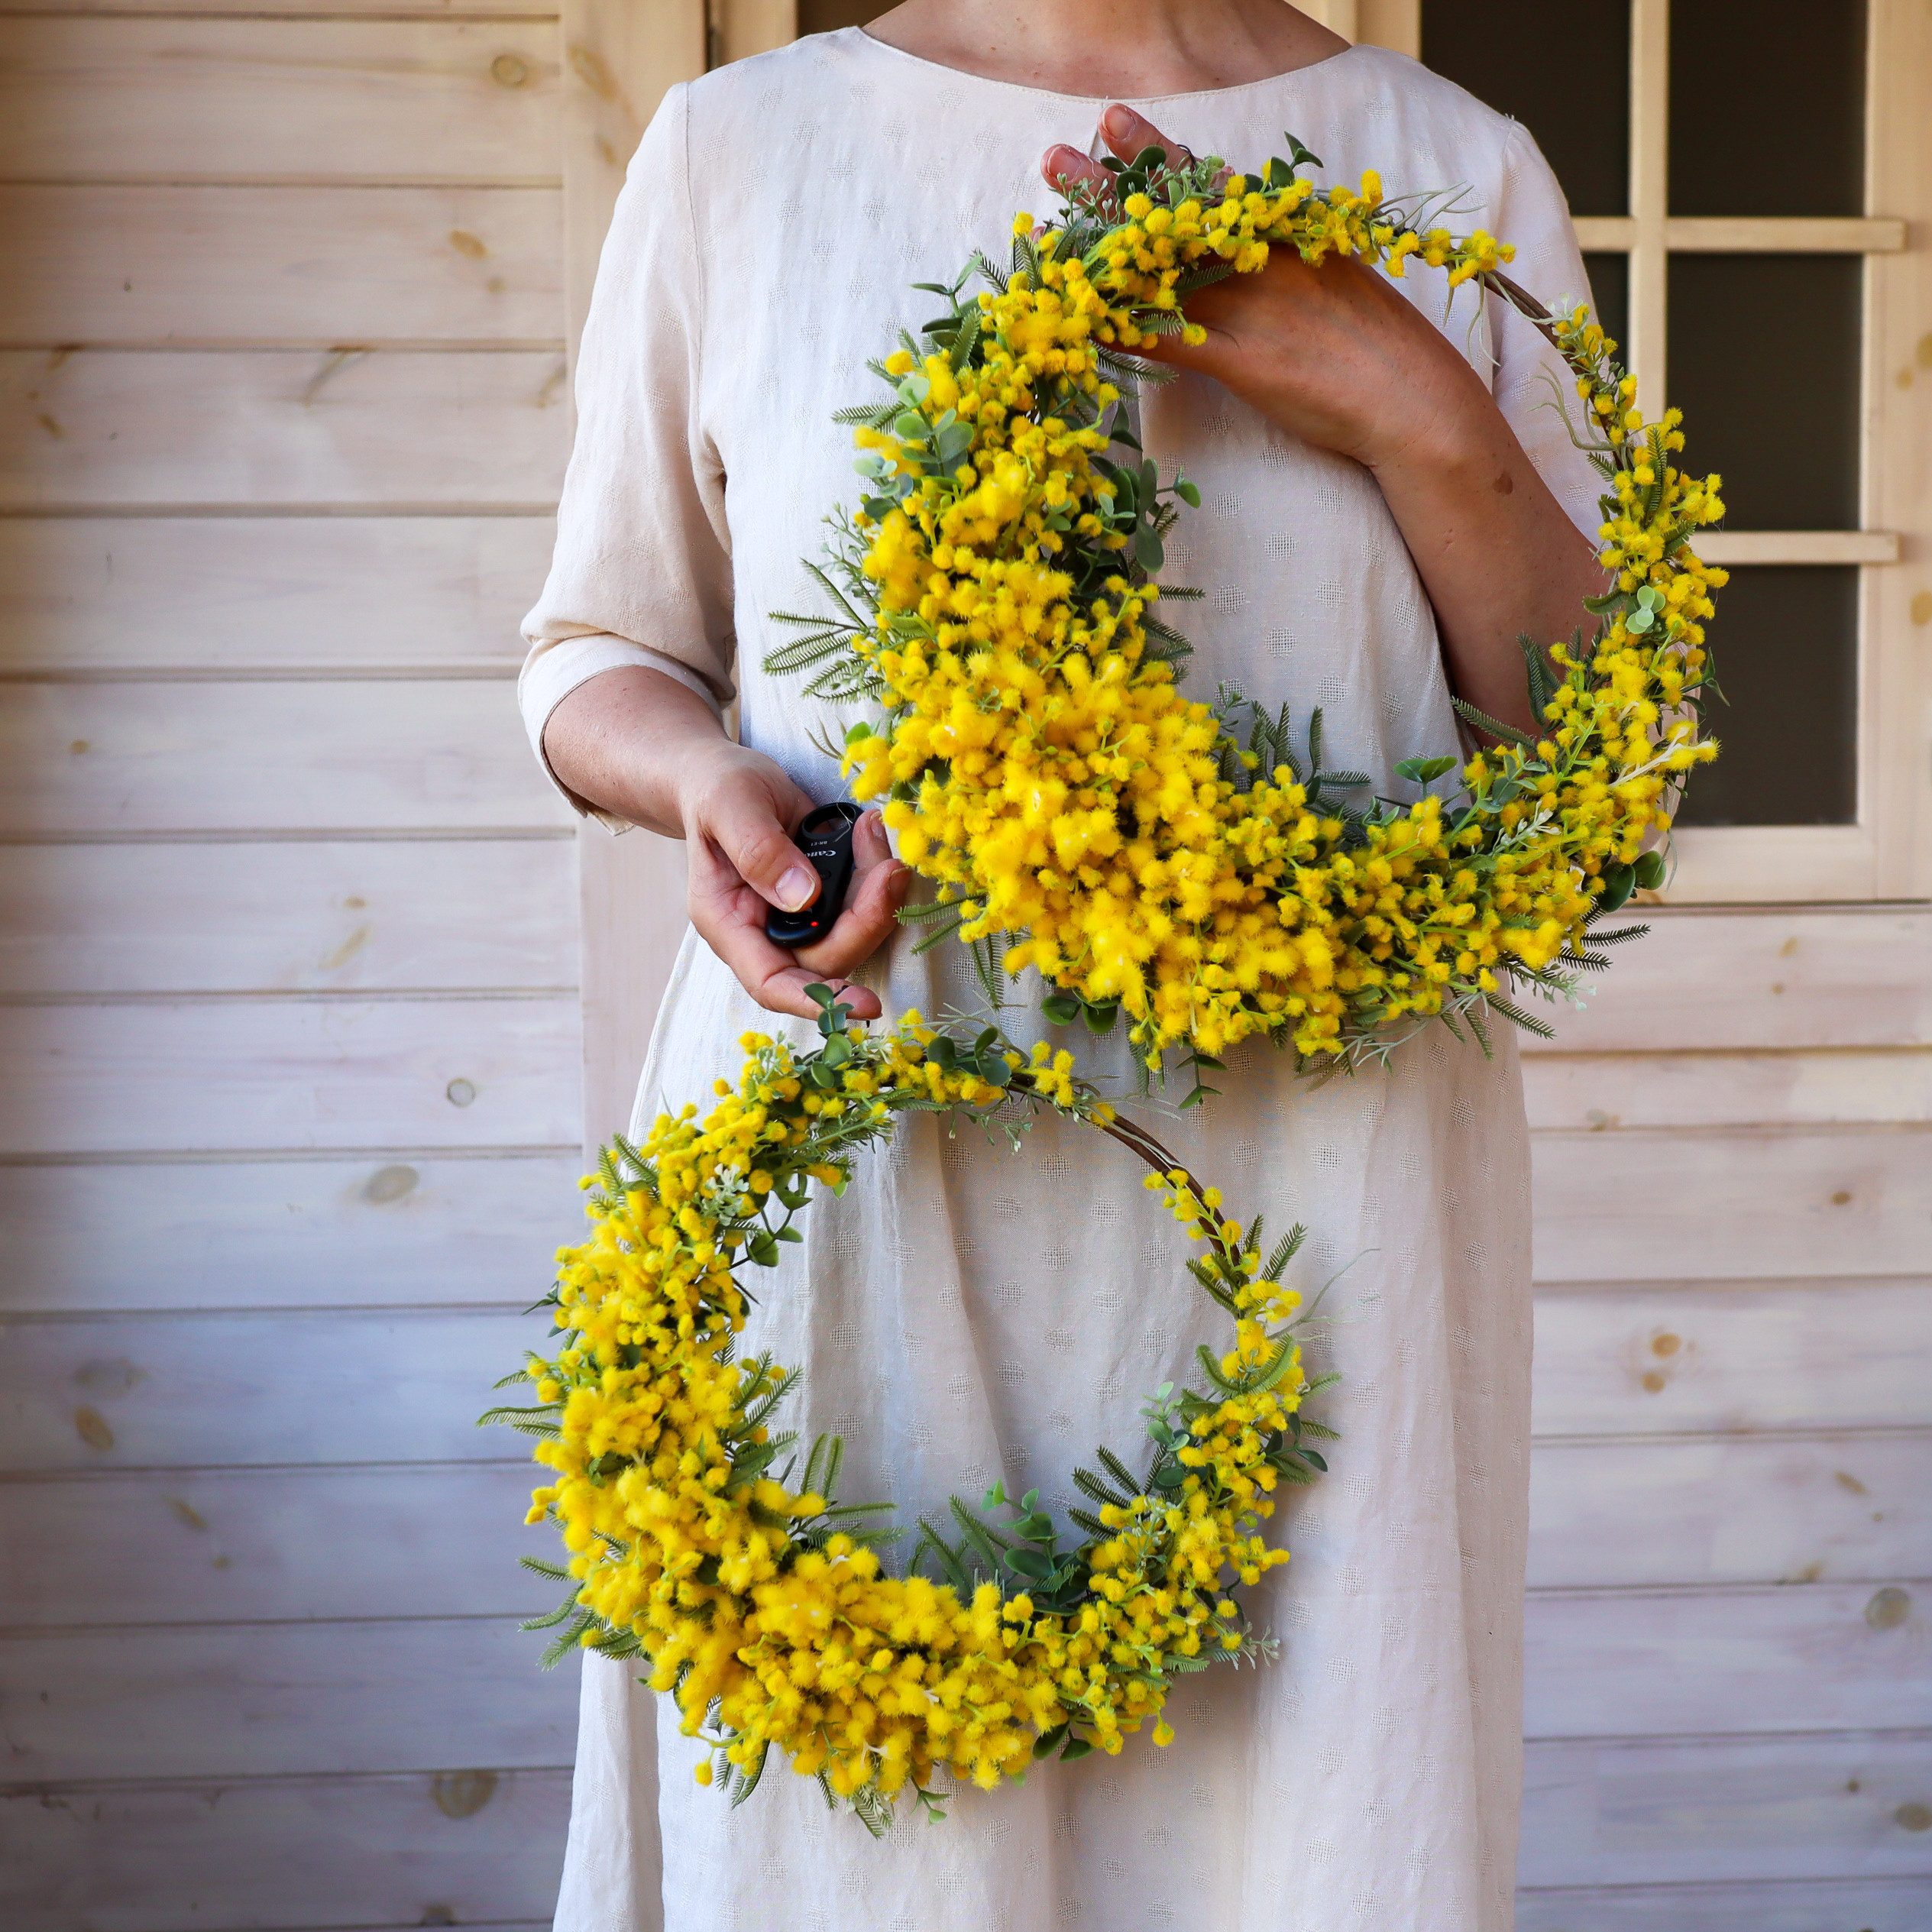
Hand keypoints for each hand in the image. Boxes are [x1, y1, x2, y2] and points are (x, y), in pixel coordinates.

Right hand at [678, 740, 910, 1021]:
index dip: (815, 1002)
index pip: (771, 983)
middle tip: (891, 867)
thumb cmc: (715, 789)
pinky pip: (860, 900)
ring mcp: (798, 915)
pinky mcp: (825, 895)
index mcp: (729, 924)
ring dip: (876, 891)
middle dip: (867, 918)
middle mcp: (765, 930)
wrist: (722, 773)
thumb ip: (760, 850)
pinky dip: (874, 872)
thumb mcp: (728, 805)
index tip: (865, 1004)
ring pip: (852, 929)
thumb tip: (803, 896)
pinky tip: (869, 831)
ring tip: (873, 832)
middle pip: (828, 957)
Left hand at [1041, 103, 1492, 473]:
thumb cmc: (1381, 350)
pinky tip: (1078, 324)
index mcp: (1283, 234)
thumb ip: (1289, 265)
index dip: (1156, 151)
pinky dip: (1119, 330)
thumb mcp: (1334, 282)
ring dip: (1093, 255)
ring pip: (1154, 270)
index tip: (1115, 123)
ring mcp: (1248, 306)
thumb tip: (1252, 258)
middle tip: (1055, 157)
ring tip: (1042, 239)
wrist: (1415, 401)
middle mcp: (1259, 258)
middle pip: (1168, 213)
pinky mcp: (1241, 360)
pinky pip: (1165, 339)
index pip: (1208, 181)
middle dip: (1107, 187)